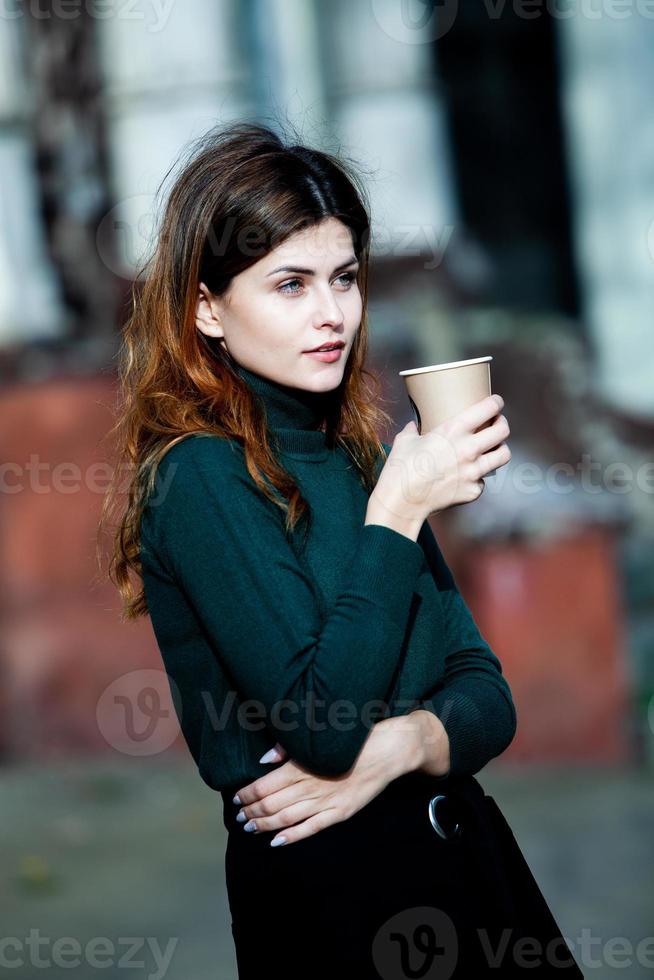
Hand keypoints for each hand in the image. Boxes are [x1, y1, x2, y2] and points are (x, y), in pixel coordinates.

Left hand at [231, 716, 427, 846]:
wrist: (388, 751)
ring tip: (250, 827)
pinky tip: (277, 841)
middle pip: (271, 805)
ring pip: (286, 819)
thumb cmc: (352, 738)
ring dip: (264, 825)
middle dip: (251, 812)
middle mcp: (309, 787)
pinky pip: (310, 829)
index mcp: (301, 766)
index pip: (264, 786)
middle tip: (239, 816)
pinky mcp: (339, 813)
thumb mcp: (319, 736)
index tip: (236, 798)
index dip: (247, 794)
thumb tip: (263, 761)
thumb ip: (288, 750)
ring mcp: (325, 803)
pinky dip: (291, 837)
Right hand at [372, 394, 510, 522]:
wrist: (402, 501)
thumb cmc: (401, 469)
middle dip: (501, 424)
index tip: (496, 403)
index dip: (496, 403)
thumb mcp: (404, 441)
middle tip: (496, 424)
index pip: (489, 409)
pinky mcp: (473, 490)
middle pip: (503, 430)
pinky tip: (467, 476)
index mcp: (454, 430)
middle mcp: (469, 449)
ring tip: (492, 449)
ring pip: (503, 455)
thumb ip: (413, 429)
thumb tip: (413, 426)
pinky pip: (483, 480)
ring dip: (499, 449)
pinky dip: (477, 477)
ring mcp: (474, 471)